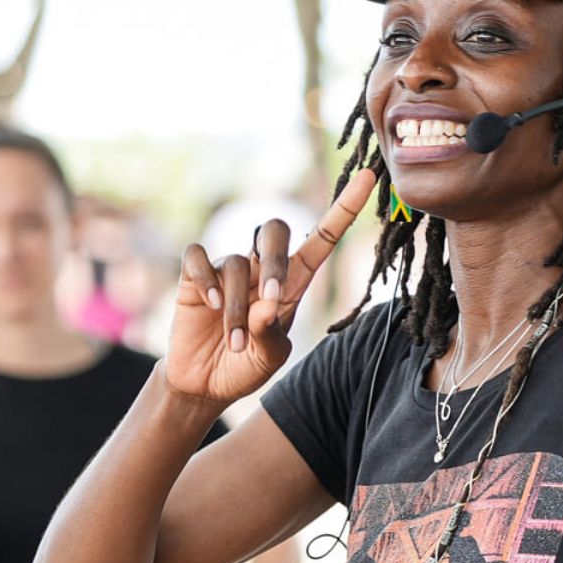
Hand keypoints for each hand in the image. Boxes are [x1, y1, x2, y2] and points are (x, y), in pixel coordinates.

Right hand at [164, 169, 376, 405]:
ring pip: (236, 263)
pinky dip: (206, 281)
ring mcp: (227, 271)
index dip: (343, 209)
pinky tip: (210, 306)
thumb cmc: (243, 367)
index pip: (320, 239)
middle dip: (274, 260)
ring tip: (234, 343)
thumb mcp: (268, 359)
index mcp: (292, 284)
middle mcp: (260, 269)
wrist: (203, 385)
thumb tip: (267, 305)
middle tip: (272, 300)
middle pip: (273, 230)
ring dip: (237, 307)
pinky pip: (198, 258)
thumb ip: (271, 334)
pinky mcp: (194, 277)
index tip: (368, 177)